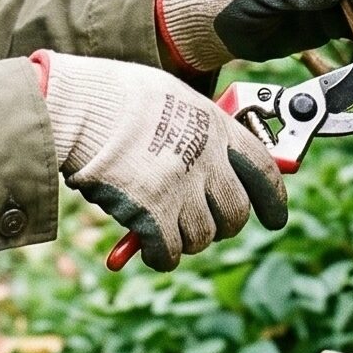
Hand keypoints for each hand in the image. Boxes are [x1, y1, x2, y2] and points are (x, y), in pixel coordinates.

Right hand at [33, 52, 287, 271]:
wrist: (75, 107)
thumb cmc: (112, 96)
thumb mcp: (170, 97)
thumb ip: (196, 129)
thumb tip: (214, 159)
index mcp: (214, 125)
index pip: (263, 168)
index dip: (274, 198)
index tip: (277, 216)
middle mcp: (206, 158)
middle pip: (236, 211)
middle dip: (225, 225)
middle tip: (209, 227)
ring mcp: (181, 187)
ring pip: (204, 236)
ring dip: (188, 239)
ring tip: (168, 228)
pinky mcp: (153, 214)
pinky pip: (170, 252)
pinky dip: (162, 256)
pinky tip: (150, 250)